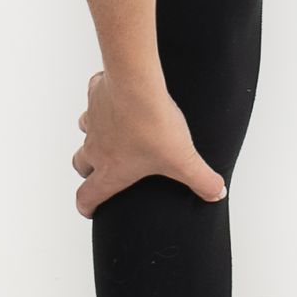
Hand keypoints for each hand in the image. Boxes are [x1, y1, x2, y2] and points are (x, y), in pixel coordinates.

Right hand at [71, 69, 228, 217]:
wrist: (136, 85)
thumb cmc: (153, 125)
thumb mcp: (183, 159)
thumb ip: (201, 180)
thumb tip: (217, 193)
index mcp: (111, 170)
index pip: (87, 197)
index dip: (87, 206)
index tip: (91, 211)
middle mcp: (95, 148)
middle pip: (80, 164)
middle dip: (89, 170)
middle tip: (104, 169)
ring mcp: (92, 120)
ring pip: (85, 131)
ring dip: (95, 134)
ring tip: (114, 130)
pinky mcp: (95, 95)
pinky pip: (93, 98)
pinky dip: (102, 100)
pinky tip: (117, 96)